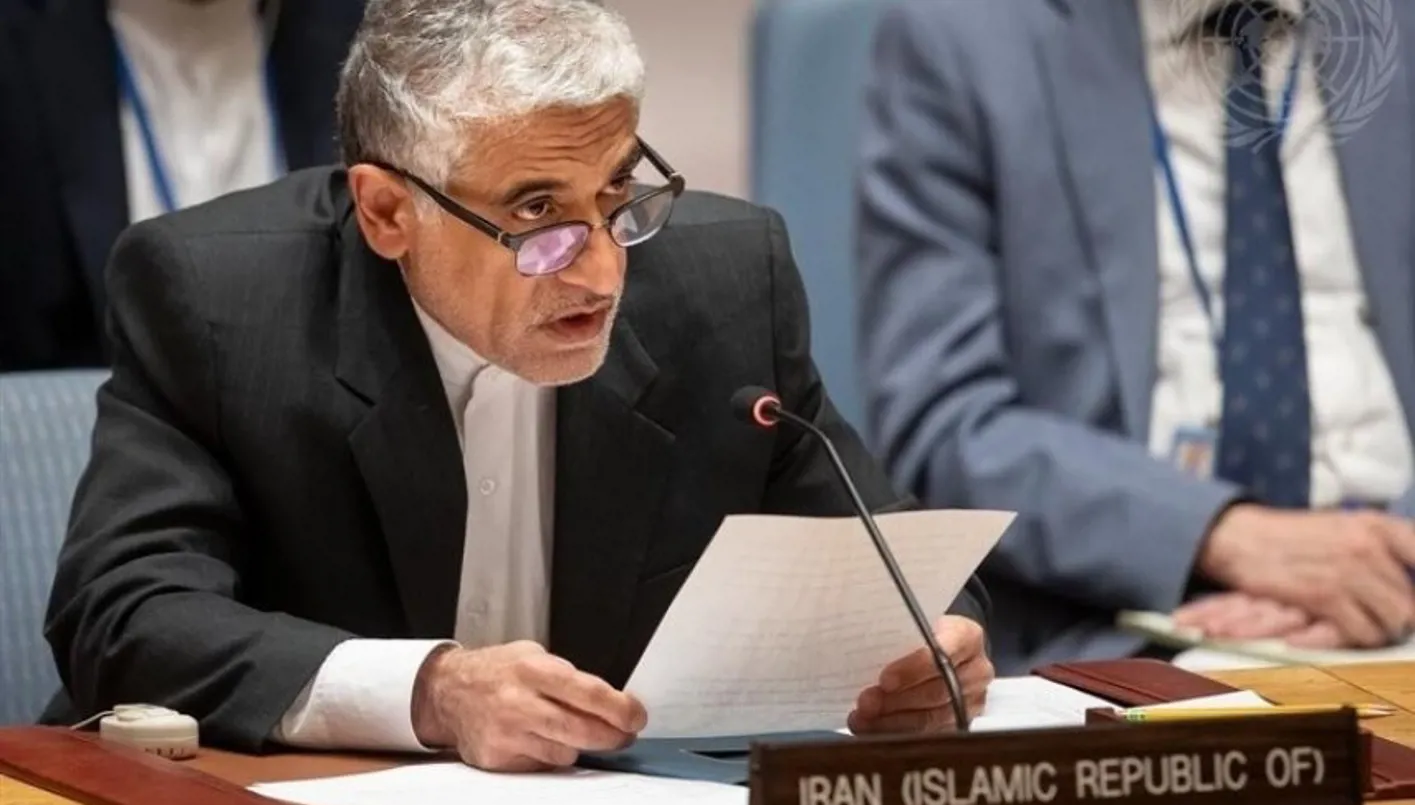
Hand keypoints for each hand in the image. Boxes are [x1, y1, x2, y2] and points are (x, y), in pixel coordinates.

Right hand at [411, 641, 646, 771]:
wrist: (448, 691)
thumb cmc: (499, 671)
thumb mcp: (533, 656)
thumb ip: (568, 678)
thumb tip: (612, 701)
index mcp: (532, 669)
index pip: (588, 692)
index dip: (619, 708)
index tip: (636, 716)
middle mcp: (518, 702)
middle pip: (581, 730)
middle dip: (612, 737)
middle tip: (624, 735)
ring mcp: (506, 733)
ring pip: (565, 753)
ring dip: (578, 746)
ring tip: (573, 731)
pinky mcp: (498, 758)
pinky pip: (542, 765)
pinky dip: (550, 755)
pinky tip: (541, 739)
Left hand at [847, 616, 991, 733]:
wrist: (947, 646)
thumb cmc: (924, 633)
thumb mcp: (916, 623)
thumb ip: (900, 638)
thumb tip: (864, 656)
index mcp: (966, 636)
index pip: (942, 654)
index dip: (913, 669)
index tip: (884, 679)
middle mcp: (976, 670)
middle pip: (937, 690)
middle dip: (896, 700)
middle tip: (866, 703)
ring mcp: (973, 699)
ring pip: (933, 717)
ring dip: (893, 722)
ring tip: (864, 719)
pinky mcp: (962, 721)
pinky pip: (930, 733)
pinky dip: (899, 733)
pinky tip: (875, 730)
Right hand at [1198, 504, 1414, 646]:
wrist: (1241, 538)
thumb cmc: (1291, 536)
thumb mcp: (1344, 525)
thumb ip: (1381, 546)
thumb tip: (1408, 579)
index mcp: (1374, 525)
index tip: (1412, 600)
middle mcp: (1366, 546)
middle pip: (1410, 598)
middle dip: (1400, 614)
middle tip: (1383, 617)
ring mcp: (1347, 572)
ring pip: (1394, 620)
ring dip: (1382, 629)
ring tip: (1365, 625)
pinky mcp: (1325, 597)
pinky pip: (1364, 631)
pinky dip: (1359, 637)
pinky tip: (1346, 629)